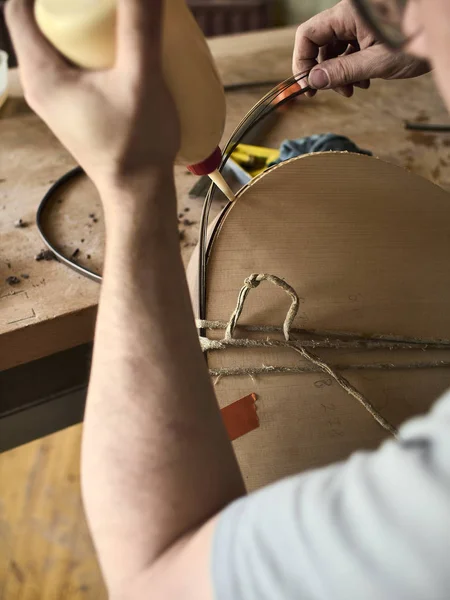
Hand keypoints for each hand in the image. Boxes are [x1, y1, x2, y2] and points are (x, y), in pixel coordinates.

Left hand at [6, 0, 179, 195]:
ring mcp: (60, 101)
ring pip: (61, 47)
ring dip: (85, 28)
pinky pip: (76, 67)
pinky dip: (94, 51)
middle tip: (108, 4)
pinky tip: (124, 52)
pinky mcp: (78, 110)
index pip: (19, 10)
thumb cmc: (136, 146)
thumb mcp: (140, 81)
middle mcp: (43, 87)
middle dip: (72, 5)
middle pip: (41, 24)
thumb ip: (140, 26)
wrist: (140, 193)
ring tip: (119, 19)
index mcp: (42, 76)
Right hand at [293, 0, 428, 97]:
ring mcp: (360, 22)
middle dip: (324, 70)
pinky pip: (349, 49)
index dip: (302, 61)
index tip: (306, 85)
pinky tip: (363, 81)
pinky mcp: (368, 30)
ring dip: (339, 73)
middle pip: (320, 43)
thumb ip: (342, 71)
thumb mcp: (377, 62)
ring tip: (353, 89)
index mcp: (349, 12)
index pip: (308, 34)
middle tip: (333, 92)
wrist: (442, 34)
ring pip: (334, 48)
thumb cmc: (417, 42)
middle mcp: (351, 14)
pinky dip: (351, 67)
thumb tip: (313, 81)